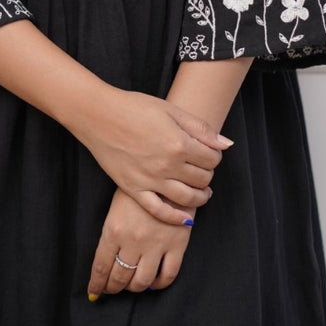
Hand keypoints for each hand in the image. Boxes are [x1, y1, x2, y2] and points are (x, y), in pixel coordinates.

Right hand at [72, 87, 229, 226]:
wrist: (98, 115)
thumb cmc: (134, 107)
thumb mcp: (171, 110)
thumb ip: (200, 128)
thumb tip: (226, 144)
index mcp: (179, 143)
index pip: (212, 159)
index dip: (215, 156)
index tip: (209, 153)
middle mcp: (168, 165)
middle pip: (202, 179)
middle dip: (207, 174)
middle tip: (203, 168)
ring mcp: (151, 180)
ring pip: (187, 198)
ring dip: (200, 198)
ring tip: (202, 192)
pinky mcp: (134, 189)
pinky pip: (159, 211)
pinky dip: (175, 218)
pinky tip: (185, 217)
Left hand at [87, 189, 198, 297]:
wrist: (169, 173)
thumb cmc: (139, 186)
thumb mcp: (116, 206)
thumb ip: (112, 232)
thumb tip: (108, 257)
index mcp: (113, 230)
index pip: (101, 267)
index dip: (97, 284)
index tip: (94, 293)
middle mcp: (133, 242)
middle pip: (119, 277)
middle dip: (113, 288)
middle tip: (112, 290)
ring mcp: (156, 245)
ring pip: (142, 281)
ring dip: (134, 288)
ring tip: (132, 286)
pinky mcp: (177, 245)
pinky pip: (168, 276)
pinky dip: (159, 284)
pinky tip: (154, 282)